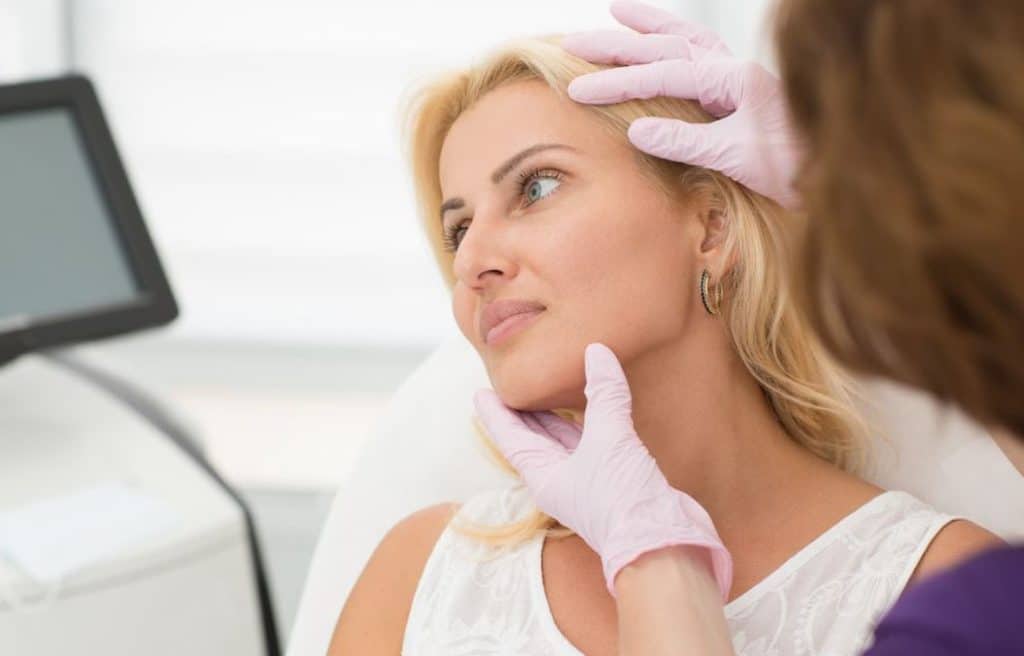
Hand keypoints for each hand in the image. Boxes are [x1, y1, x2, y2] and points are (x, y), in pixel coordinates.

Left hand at [472, 342, 731, 599]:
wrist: (659, 543)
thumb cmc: (622, 498)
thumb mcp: (609, 438)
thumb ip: (603, 394)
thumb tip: (597, 352)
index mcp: (543, 476)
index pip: (510, 438)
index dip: (495, 414)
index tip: (479, 394)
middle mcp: (559, 481)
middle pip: (533, 440)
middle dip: (523, 414)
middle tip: (512, 386)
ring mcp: (586, 484)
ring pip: (564, 444)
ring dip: (556, 419)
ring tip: (547, 393)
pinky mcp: (612, 484)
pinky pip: (592, 448)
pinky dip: (589, 427)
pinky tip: (595, 413)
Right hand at [560, 0, 802, 208]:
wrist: (838, 174)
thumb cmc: (795, 168)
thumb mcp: (736, 157)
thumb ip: (685, 141)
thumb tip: (636, 130)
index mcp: (733, 78)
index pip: (661, 74)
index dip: (617, 82)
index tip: (578, 90)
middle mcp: (734, 69)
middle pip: (665, 47)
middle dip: (617, 45)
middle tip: (573, 41)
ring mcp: (738, 79)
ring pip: (685, 42)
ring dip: (649, 27)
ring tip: (617, 11)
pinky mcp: (740, 94)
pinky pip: (700, 59)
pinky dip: (674, 46)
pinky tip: (661, 41)